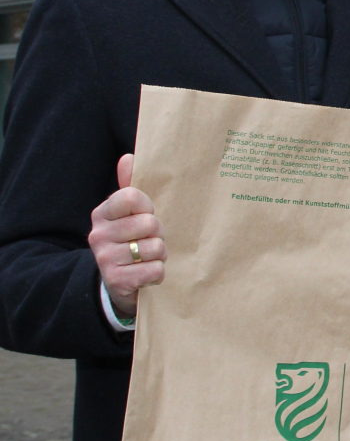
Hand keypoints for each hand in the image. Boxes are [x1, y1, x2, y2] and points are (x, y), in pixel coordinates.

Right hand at [87, 154, 163, 319]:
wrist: (119, 282)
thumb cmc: (131, 241)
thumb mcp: (130, 214)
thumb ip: (130, 187)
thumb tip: (128, 157)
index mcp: (102, 213)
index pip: (132, 196)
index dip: (148, 207)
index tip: (145, 215)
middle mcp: (98, 234)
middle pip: (150, 223)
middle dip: (158, 234)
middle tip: (149, 241)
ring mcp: (105, 259)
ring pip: (155, 247)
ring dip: (159, 255)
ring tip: (148, 258)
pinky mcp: (116, 280)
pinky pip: (154, 270)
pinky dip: (157, 273)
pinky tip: (146, 273)